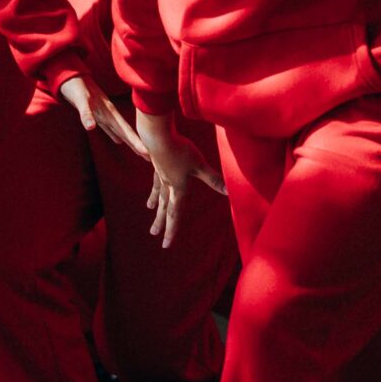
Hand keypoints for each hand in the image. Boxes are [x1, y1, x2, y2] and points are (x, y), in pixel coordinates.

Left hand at [61, 77, 145, 157]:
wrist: (68, 75)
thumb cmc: (74, 86)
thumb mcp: (79, 99)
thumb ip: (86, 113)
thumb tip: (91, 128)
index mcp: (108, 112)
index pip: (125, 130)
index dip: (136, 142)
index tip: (147, 154)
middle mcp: (109, 113)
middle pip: (126, 132)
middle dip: (138, 145)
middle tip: (150, 159)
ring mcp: (103, 114)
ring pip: (120, 131)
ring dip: (130, 142)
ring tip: (140, 152)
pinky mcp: (96, 114)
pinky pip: (109, 128)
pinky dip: (115, 135)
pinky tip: (118, 141)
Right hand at [137, 109, 222, 248]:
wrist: (158, 137)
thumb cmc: (180, 151)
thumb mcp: (200, 165)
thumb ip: (213, 179)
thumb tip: (229, 192)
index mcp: (179, 189)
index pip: (175, 214)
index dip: (172, 230)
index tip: (166, 244)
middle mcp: (169, 186)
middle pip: (165, 208)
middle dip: (162, 223)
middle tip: (155, 235)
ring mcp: (161, 176)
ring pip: (159, 196)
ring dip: (156, 208)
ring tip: (151, 213)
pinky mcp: (158, 166)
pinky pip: (156, 183)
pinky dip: (154, 192)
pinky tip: (152, 196)